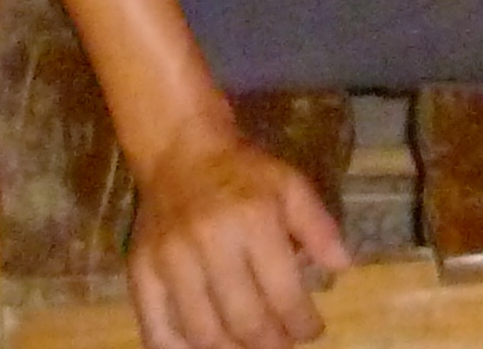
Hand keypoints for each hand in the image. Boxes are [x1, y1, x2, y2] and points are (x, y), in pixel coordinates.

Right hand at [127, 121, 345, 348]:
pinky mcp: (140, 272)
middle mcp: (210, 244)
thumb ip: (318, 227)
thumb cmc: (243, 172)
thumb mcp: (290, 185)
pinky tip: (201, 348)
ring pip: (202, 332)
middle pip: (244, 320)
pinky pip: (156, 329)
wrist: (179, 153)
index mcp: (254, 221)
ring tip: (249, 347)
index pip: (283, 292)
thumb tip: (342, 267)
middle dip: (271, 344)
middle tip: (282, 345)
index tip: (312, 331)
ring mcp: (170, 262)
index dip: (302, 323)